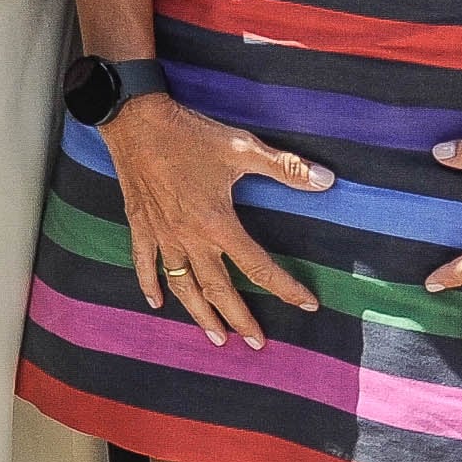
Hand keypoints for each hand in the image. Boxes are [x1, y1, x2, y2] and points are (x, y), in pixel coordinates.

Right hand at [104, 93, 330, 348]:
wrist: (135, 119)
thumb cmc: (189, 133)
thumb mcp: (242, 147)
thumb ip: (285, 168)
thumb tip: (326, 179)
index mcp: (217, 222)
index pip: (257, 266)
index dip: (284, 287)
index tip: (305, 304)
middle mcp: (189, 237)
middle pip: (218, 289)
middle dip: (239, 318)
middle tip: (257, 343)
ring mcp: (162, 234)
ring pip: (182, 286)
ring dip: (200, 314)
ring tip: (215, 338)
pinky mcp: (140, 224)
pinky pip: (144, 263)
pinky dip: (149, 285)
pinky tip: (157, 304)